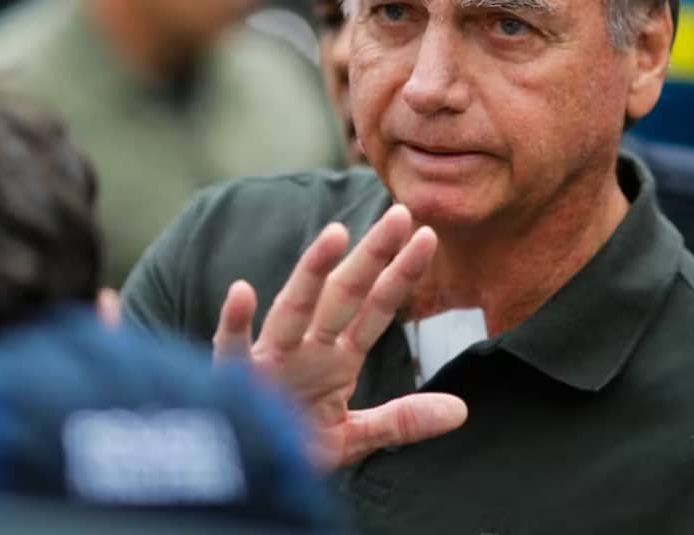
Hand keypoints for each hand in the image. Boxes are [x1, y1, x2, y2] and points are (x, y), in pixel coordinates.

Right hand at [212, 204, 467, 469]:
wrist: (247, 480)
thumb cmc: (294, 448)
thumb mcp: (355, 436)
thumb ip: (401, 421)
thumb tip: (461, 411)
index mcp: (335, 358)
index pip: (375, 308)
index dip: (401, 274)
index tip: (427, 236)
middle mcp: (306, 348)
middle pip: (342, 294)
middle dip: (372, 256)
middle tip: (400, 213)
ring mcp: (271, 360)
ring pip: (293, 309)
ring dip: (311, 272)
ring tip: (336, 234)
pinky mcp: (235, 381)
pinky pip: (232, 347)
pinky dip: (235, 322)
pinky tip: (242, 292)